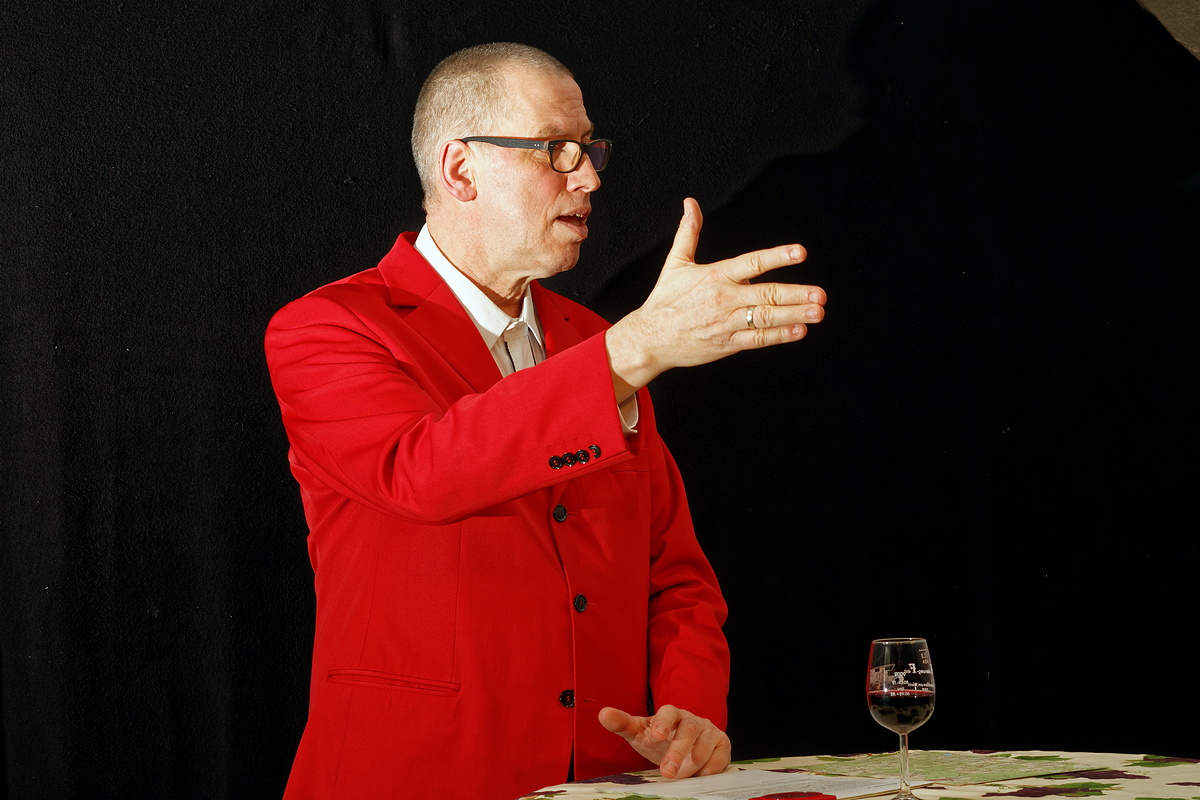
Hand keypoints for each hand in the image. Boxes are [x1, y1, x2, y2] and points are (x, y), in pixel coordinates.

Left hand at [598, 704, 730, 778]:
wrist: (680, 747)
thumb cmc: (657, 738)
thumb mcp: (638, 732)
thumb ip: (622, 723)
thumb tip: (603, 714)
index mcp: (671, 713)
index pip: (669, 711)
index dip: (663, 722)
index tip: (654, 736)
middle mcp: (692, 719)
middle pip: (688, 729)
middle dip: (678, 750)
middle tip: (667, 771)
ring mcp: (708, 731)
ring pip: (706, 742)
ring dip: (695, 761)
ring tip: (682, 775)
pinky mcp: (721, 744)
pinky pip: (721, 754)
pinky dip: (712, 766)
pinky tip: (701, 775)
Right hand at [606, 198, 825, 399]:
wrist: (650, 338)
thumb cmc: (664, 300)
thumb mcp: (676, 263)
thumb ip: (688, 232)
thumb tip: (690, 204)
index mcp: (716, 276)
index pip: (752, 263)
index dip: (778, 257)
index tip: (800, 253)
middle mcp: (724, 298)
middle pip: (766, 294)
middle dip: (796, 293)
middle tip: (820, 294)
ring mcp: (727, 322)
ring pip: (765, 318)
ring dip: (794, 314)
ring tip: (817, 312)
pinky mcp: (727, 343)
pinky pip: (757, 339)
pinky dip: (779, 335)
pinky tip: (798, 330)